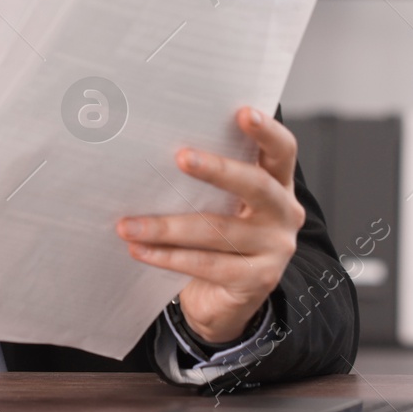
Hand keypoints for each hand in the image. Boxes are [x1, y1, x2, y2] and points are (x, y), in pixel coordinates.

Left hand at [116, 106, 303, 343]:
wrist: (225, 299)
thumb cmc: (217, 237)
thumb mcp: (219, 202)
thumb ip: (203, 178)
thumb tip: (147, 145)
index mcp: (278, 184)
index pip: (282, 151)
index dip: (266, 131)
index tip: (243, 112)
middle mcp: (284, 213)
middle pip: (256, 185)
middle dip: (217, 169)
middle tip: (180, 156)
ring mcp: (275, 249)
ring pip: (218, 230)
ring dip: (167, 226)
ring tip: (129, 224)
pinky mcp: (258, 280)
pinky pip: (206, 265)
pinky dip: (167, 256)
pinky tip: (139, 250)